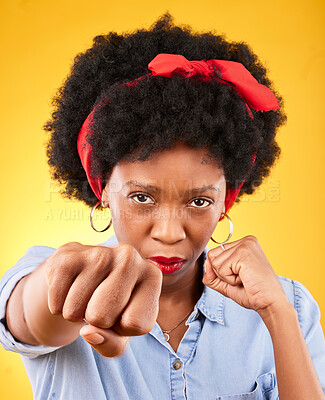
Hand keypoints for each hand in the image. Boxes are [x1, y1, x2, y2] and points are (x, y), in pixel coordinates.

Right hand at [45, 242, 162, 356]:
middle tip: (99, 304)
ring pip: (75, 311)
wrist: (82, 272)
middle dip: (96, 321)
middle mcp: (130, 257)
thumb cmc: (111, 305)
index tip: (122, 313)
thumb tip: (89, 332)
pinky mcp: (68, 256)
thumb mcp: (121, 331)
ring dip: (75, 313)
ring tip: (86, 295)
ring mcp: (99, 253)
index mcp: (152, 275)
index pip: (136, 324)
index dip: (122, 329)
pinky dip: (58, 305)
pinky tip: (70, 288)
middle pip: (103, 317)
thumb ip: (112, 345)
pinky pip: (56, 303)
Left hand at [202, 235, 290, 317]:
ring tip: (244, 278)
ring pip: (214, 262)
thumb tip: (206, 262)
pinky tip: (245, 279)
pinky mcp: (243, 253)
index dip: (222, 271)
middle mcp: (245, 240)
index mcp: (244, 243)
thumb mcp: (225, 282)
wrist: (269, 303)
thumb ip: (211, 273)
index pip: (215, 253)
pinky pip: (221, 268)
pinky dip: (229, 279)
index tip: (241, 276)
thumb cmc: (252, 293)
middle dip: (222, 273)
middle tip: (242, 278)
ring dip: (226, 277)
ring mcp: (245, 245)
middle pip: (212, 255)